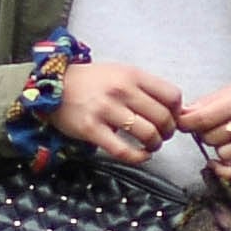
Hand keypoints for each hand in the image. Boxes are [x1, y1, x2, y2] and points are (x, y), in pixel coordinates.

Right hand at [50, 60, 188, 160]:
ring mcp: (106, 110)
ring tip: (151, 145)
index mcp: (132, 75)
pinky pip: (123, 151)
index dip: (177, 111)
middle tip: (163, 135)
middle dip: (168, 131)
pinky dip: (138, 157)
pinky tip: (141, 155)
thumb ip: (144, 86)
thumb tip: (172, 107)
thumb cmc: (91, 82)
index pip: (171, 95)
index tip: (173, 117)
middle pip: (162, 117)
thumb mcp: (119, 72)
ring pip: (147, 134)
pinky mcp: (92, 129)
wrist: (53, 86)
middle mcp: (121, 90)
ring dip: (155, 144)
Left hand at [174, 74, 230, 180]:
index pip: (204, 118)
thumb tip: (182, 115)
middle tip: (211, 127)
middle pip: (212, 138)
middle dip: (205, 134)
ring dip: (218, 149)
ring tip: (225, 138)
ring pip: (224, 155)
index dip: (186, 123)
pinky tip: (218, 164)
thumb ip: (208, 102)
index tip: (181, 123)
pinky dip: (226, 171)